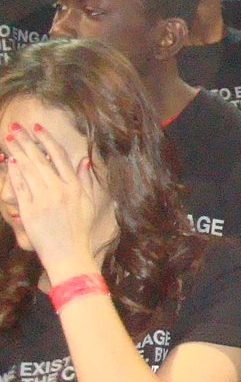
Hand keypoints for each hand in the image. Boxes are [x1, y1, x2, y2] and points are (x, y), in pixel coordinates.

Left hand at [6, 120, 104, 280]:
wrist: (69, 254)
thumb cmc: (80, 230)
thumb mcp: (89, 203)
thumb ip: (86, 180)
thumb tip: (85, 160)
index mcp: (75, 187)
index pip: (59, 156)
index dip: (47, 140)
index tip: (37, 127)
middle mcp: (59, 190)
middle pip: (40, 159)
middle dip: (26, 141)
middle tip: (16, 128)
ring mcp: (43, 199)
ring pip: (28, 169)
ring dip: (17, 152)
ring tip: (9, 139)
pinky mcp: (30, 210)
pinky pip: (20, 187)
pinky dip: (14, 173)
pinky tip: (9, 162)